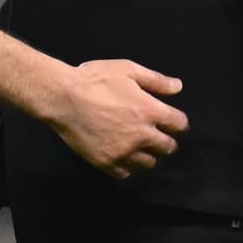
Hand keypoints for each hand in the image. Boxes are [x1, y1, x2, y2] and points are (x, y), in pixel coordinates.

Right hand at [46, 59, 187, 177]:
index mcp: (150, 111)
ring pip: (149, 163)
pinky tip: (121, 155)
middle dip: (166, 140)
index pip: (179, 125)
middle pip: (168, 147)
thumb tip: (178, 87)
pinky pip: (126, 172)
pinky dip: (127, 165)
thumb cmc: (95, 79)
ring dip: (148, 154)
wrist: (63, 98)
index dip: (178, 123)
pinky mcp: (107, 162)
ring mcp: (124, 152)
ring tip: (139, 146)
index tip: (172, 122)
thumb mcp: (127, 70)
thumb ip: (155, 80)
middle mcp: (142, 136)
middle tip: (156, 134)